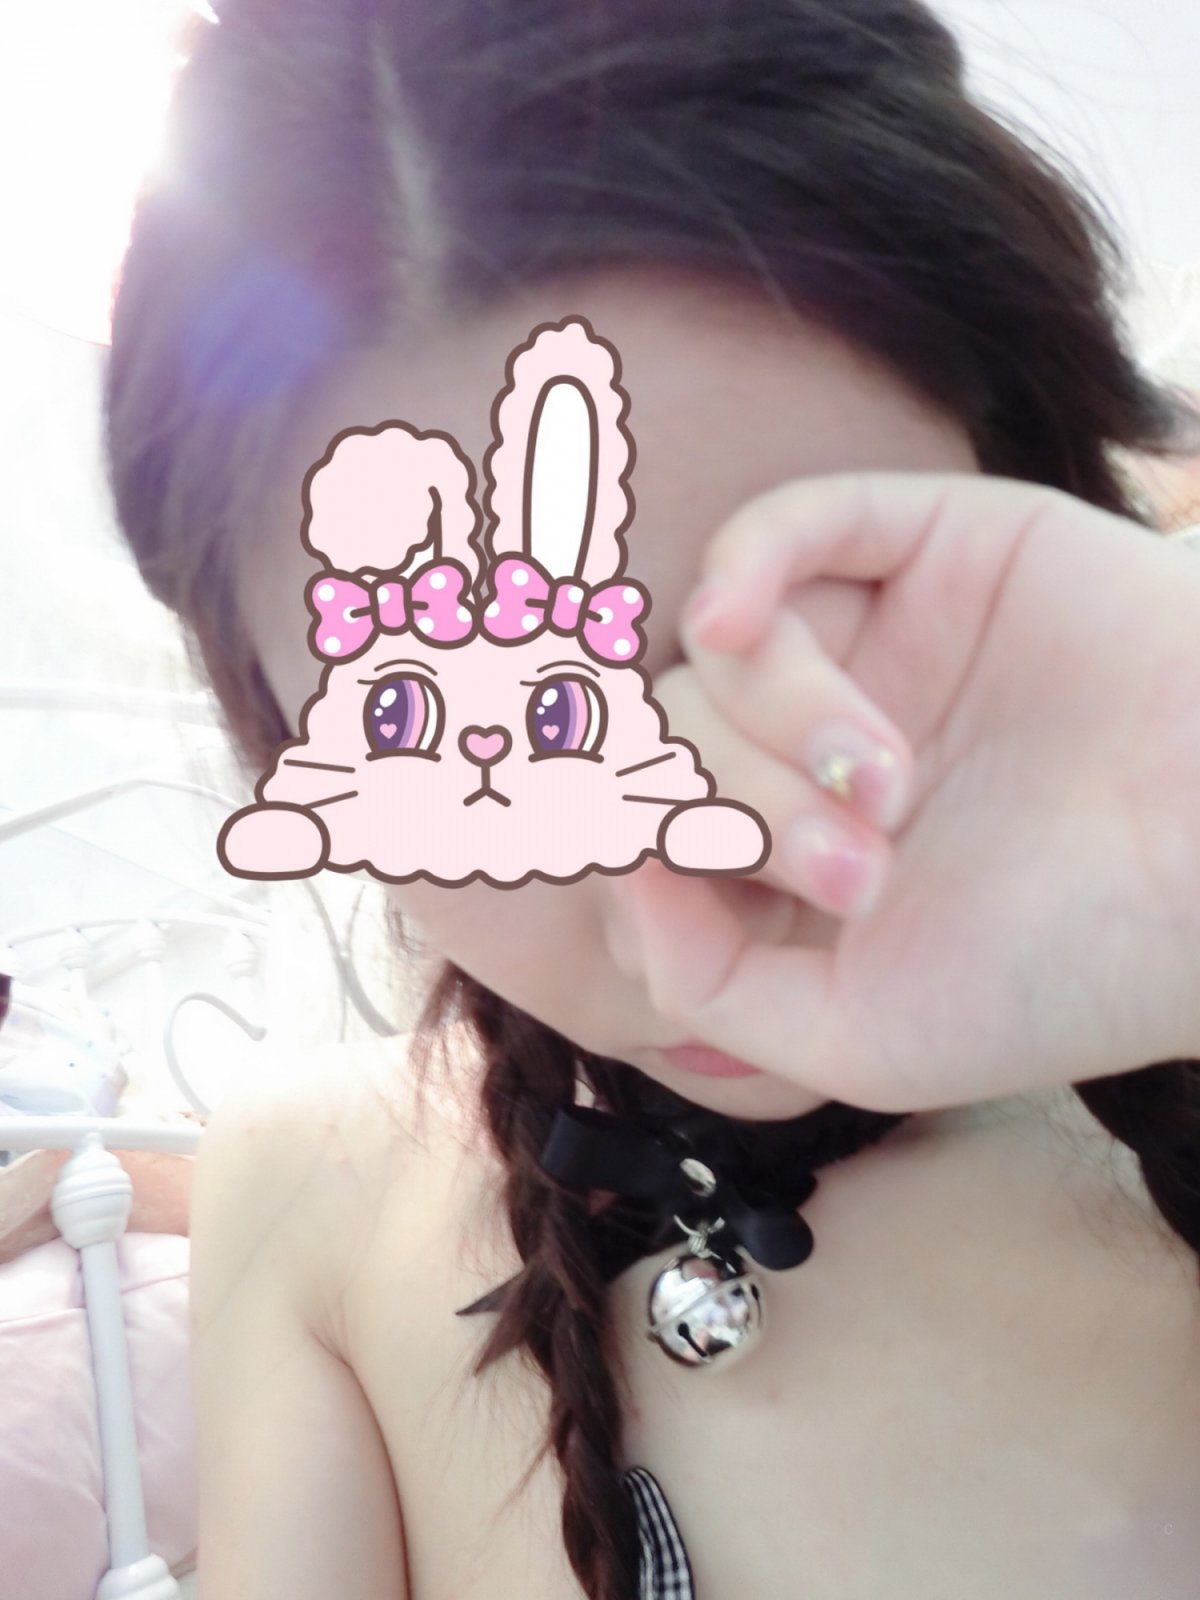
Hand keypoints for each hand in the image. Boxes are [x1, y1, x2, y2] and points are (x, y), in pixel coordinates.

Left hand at [624, 472, 1199, 1111]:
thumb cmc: (1062, 967)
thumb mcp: (857, 1038)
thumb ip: (702, 980)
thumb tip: (619, 870)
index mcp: (793, 855)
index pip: (647, 820)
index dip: (643, 848)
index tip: (697, 884)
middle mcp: (819, 745)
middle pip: (680, 738)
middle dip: (744, 810)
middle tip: (863, 870)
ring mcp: (873, 642)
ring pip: (726, 649)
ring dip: (780, 725)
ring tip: (892, 790)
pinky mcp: (931, 550)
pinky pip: (787, 524)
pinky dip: (739, 566)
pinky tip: (732, 621)